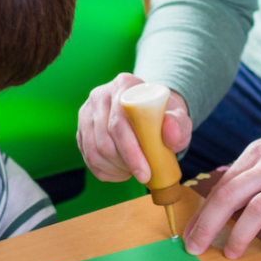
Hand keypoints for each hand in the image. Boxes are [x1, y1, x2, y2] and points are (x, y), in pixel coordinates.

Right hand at [77, 73, 191, 182]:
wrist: (151, 112)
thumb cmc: (164, 115)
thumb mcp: (178, 116)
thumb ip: (178, 123)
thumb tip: (171, 134)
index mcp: (123, 85)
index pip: (119, 123)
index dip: (131, 152)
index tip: (145, 173)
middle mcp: (100, 95)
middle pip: (104, 140)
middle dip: (124, 164)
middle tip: (143, 175)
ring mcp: (87, 113)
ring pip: (93, 151)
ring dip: (114, 169)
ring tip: (133, 172)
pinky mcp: (82, 130)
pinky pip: (88, 158)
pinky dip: (105, 172)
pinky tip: (122, 173)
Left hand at [183, 108, 260, 258]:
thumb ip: (254, 171)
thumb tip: (230, 200)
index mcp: (257, 153)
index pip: (222, 186)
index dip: (203, 213)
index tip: (190, 234)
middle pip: (230, 196)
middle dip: (208, 225)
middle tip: (196, 248)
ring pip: (257, 208)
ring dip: (241, 234)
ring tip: (231, 253)